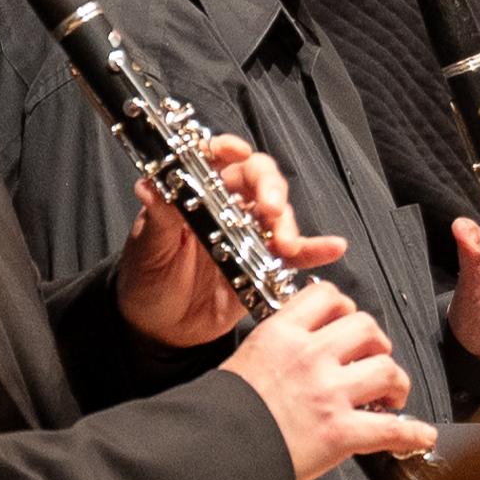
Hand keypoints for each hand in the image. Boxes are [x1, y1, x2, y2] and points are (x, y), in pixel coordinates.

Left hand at [114, 137, 346, 349]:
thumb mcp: (147, 249)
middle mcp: (225, 208)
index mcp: (194, 196)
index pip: (216, 160)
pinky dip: (315, 250)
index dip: (229, 150)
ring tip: (288, 243)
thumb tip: (149, 185)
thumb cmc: (146, 281)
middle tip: (272, 207)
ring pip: (277, 216)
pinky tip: (333, 247)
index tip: (237, 153)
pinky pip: (294, 255)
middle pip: (258, 181)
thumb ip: (156, 218)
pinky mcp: (263, 265)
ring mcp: (247, 236)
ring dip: (289, 224)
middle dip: (270, 188)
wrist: (159, 329)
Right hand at [218, 282, 434, 479]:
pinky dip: (413, 434)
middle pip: (366, 327)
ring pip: (388, 369)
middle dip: (377, 344)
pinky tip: (420, 436)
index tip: (347, 323)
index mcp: (280, 334)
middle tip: (372, 362)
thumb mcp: (242, 362)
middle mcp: (309, 356)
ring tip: (391, 397)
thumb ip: (276, 349)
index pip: (328, 297)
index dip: (345, 308)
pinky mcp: (340, 433)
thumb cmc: (218, 414)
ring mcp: (328, 393)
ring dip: (397, 382)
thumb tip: (297, 353)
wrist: (207, 452)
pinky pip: (392, 429)